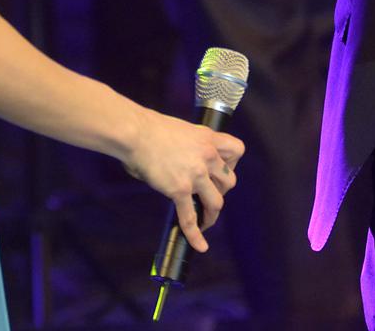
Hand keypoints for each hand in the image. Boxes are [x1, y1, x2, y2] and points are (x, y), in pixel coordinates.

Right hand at [123, 108, 244, 252]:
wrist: (137, 133)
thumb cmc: (152, 129)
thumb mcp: (183, 130)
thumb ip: (191, 147)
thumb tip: (185, 163)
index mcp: (209, 138)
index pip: (237, 150)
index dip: (232, 162)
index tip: (220, 170)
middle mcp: (207, 156)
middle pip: (229, 181)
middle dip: (220, 190)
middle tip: (207, 193)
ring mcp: (195, 174)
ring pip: (216, 202)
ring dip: (212, 213)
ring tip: (206, 220)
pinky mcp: (180, 189)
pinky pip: (190, 217)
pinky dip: (196, 235)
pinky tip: (200, 245)